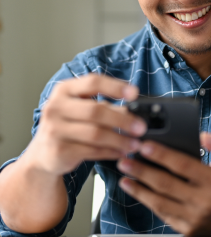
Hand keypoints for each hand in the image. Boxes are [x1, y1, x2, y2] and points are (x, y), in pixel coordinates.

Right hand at [27, 74, 146, 174]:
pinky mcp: (59, 151)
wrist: (42, 154)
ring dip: (120, 140)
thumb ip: (106, 106)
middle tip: (141, 127)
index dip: (116, 87)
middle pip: (96, 110)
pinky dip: (111, 152)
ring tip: (135, 144)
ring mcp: (54, 130)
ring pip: (96, 134)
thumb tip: (134, 110)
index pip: (93, 82)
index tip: (135, 93)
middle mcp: (56, 107)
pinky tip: (122, 152)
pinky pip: (92, 151)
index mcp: (64, 90)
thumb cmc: (67, 125)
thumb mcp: (82, 109)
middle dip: (123, 120)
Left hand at [117, 132, 210, 236]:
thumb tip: (203, 136)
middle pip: (166, 184)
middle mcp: (203, 201)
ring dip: (139, 188)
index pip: (182, 166)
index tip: (144, 145)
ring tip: (124, 175)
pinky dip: (147, 201)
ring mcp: (194, 218)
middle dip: (142, 171)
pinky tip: (136, 190)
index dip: (161, 155)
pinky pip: (163, 214)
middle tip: (125, 159)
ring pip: (160, 202)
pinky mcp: (187, 229)